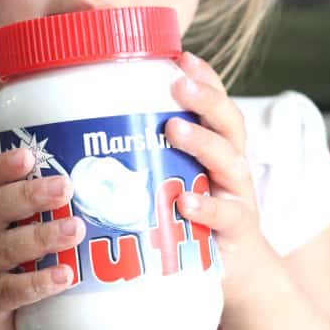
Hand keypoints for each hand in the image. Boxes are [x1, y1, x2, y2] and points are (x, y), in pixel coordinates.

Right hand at [0, 148, 85, 329]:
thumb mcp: (8, 239)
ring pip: (2, 249)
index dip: (2, 167)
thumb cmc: (2, 274)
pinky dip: (38, 282)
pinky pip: (9, 290)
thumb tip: (97, 188)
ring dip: (41, 237)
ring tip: (74, 230)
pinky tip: (64, 276)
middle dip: (29, 196)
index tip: (29, 156)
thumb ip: (34, 217)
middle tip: (65, 187)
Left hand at [166, 51, 270, 307]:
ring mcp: (237, 197)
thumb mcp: (175, 178)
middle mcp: (232, 165)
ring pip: (229, 161)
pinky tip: (186, 203)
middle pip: (229, 123)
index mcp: (218, 146)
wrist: (235, 273)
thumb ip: (151, 152)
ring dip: (202, 142)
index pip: (217, 102)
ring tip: (175, 129)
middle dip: (205, 100)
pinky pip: (225, 216)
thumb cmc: (193, 217)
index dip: (205, 78)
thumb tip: (93, 123)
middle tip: (178, 84)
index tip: (182, 55)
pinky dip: (206, 208)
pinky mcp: (235, 231)